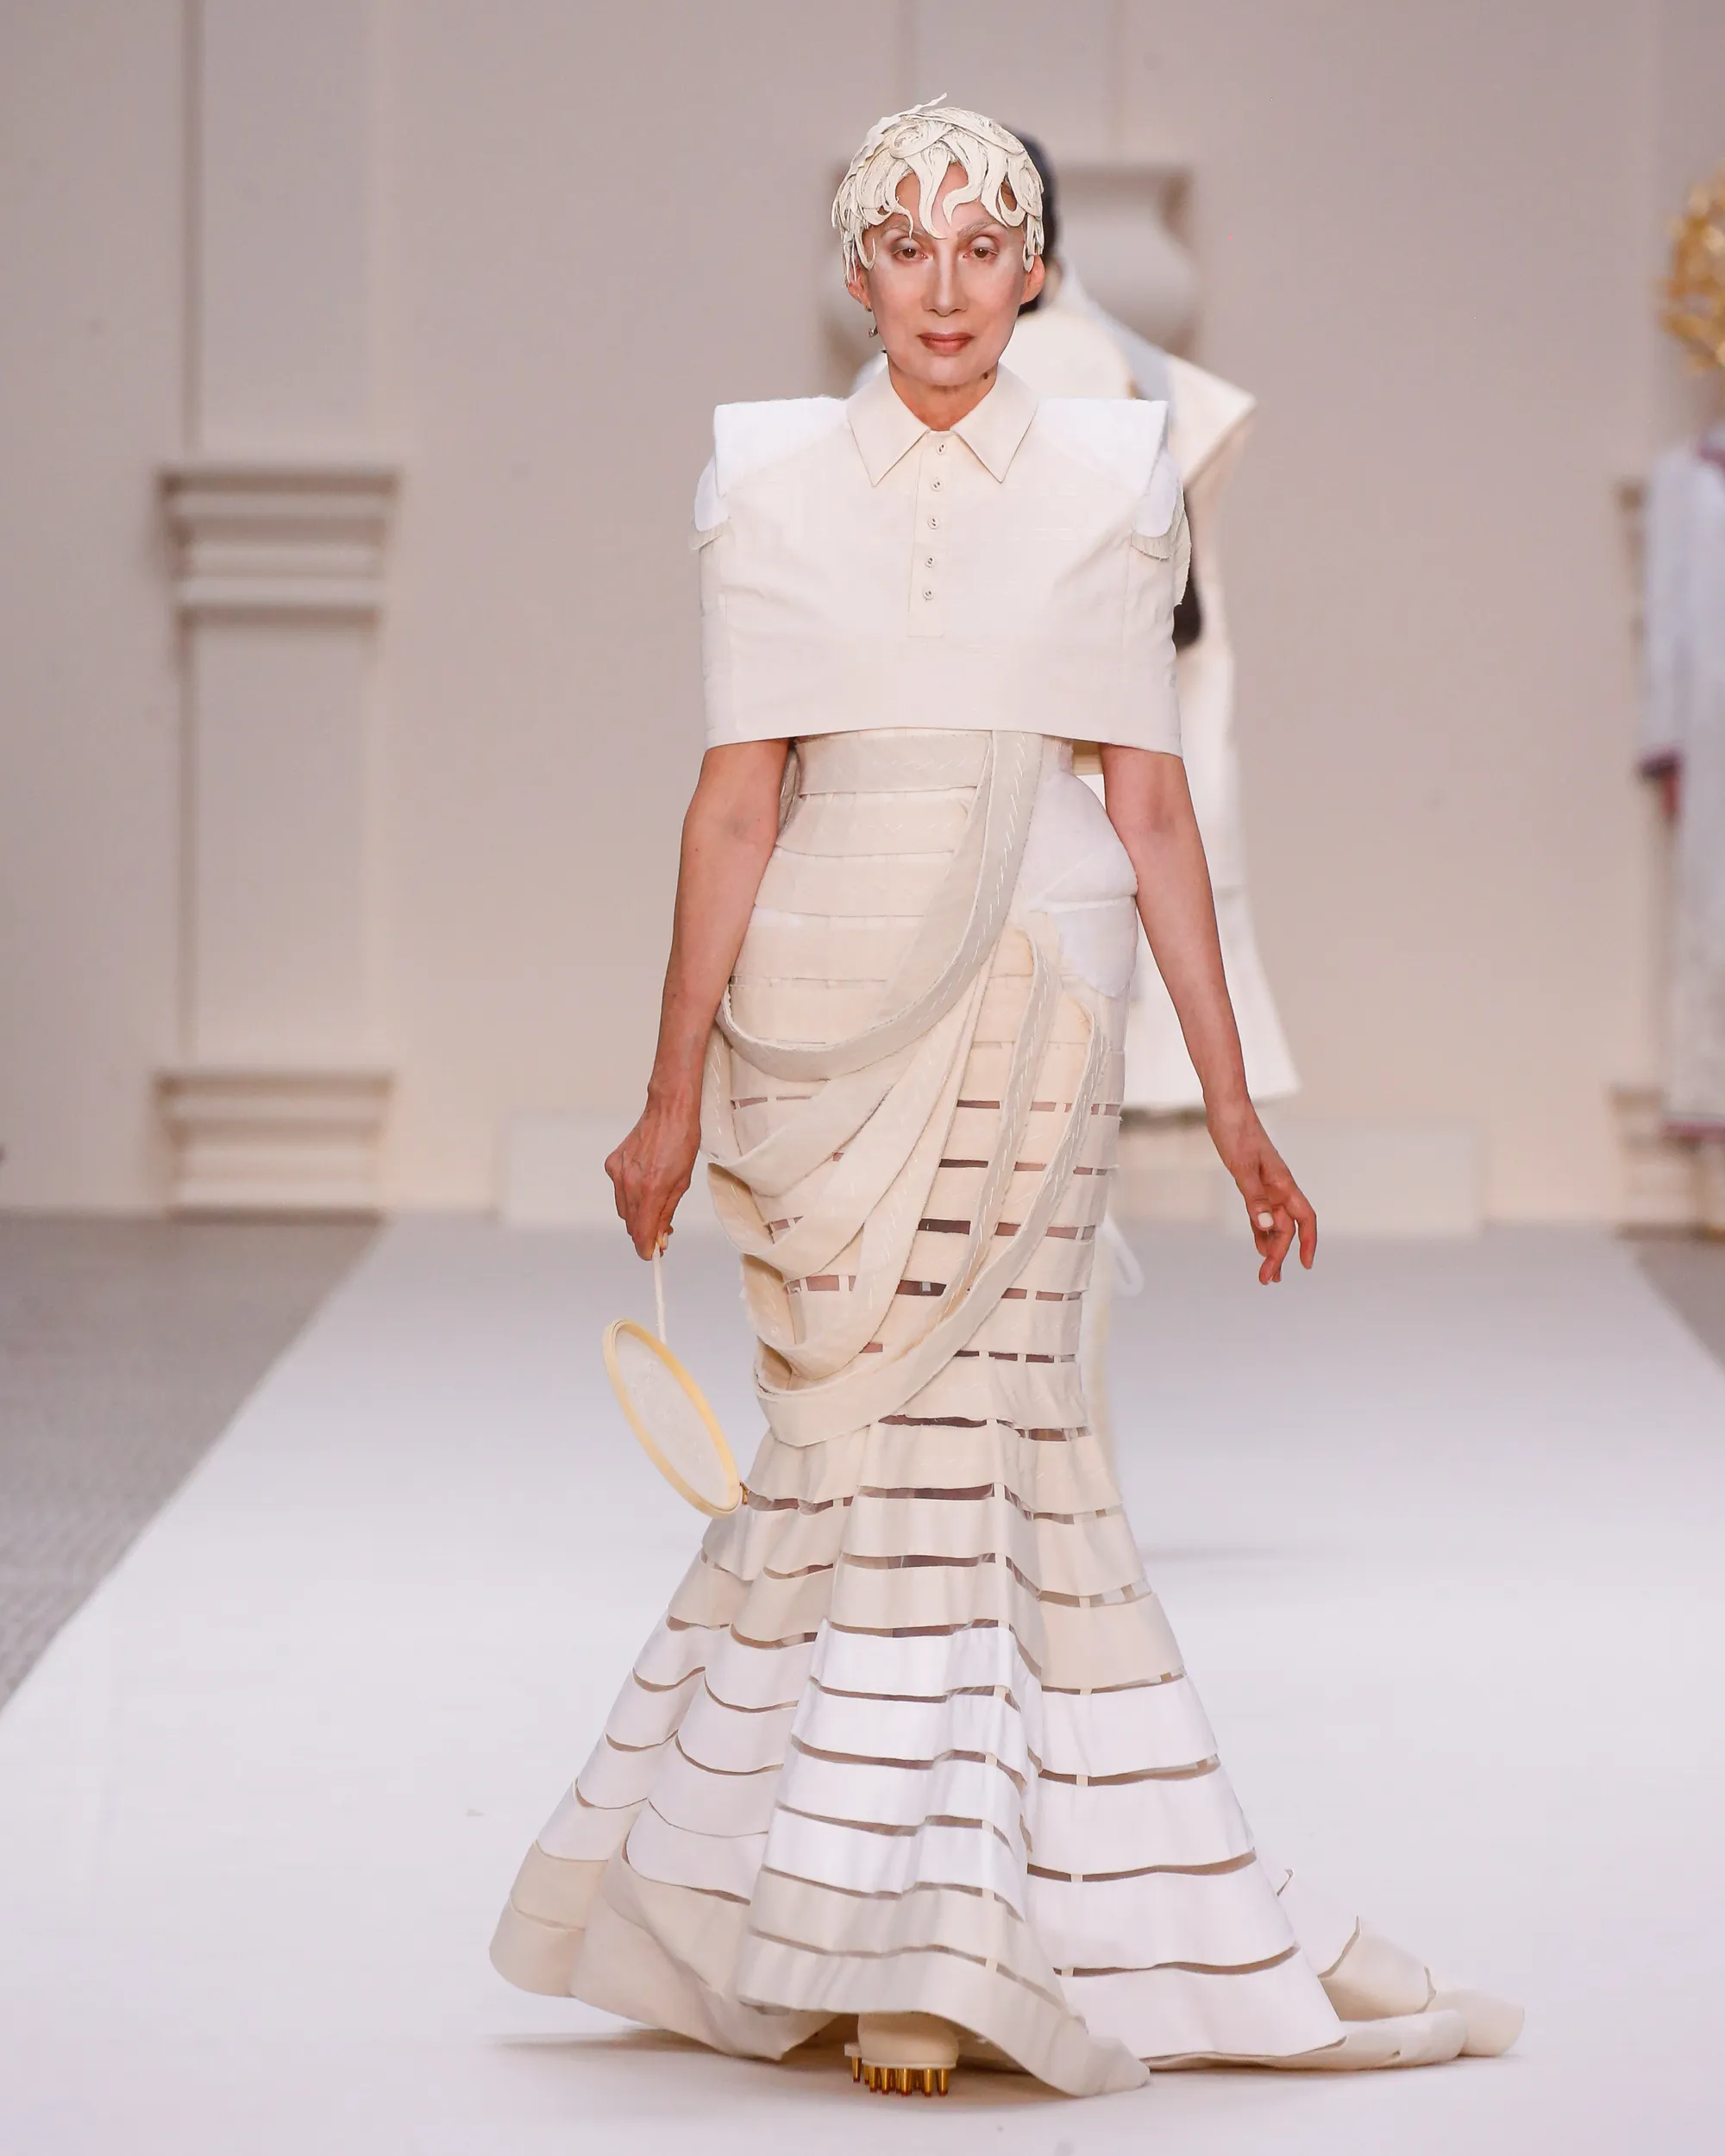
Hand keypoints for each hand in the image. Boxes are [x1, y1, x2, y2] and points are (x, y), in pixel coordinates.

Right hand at [605, 1088, 701, 1258]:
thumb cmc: (682, 1141)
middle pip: (630, 1224)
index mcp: (650, 1189)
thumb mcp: (682, 1183)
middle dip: (644, 1231)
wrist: (669, 1110)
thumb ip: (666, 1214)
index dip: (646, 1248)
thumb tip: (659, 1239)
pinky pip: (619, 1190)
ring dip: (637, 1214)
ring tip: (655, 1203)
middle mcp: (629, 1183)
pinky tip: (644, 1182)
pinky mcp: (612, 1163)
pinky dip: (630, 1194)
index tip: (652, 1254)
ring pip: (623, 1209)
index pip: (641, 1233)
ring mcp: (618, 1173)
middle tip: (661, 1229)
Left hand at [1207, 1103, 1316, 1284]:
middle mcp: (1278, 1187)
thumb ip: (1253, 1197)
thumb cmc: (1235, 1132)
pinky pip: (1259, 1213)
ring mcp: (1265, 1185)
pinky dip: (1259, 1230)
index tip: (1305, 1265)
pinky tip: (1257, 1244)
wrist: (1225, 1107)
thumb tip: (1265, 1226)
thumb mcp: (1242, 1167)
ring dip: (1270, 1247)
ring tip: (1266, 1272)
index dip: (1308, 1242)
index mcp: (1282, 1183)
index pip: (1304, 1219)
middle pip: (1286, 1228)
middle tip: (1267, 1279)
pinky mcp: (1251, 1181)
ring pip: (1273, 1223)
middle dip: (1279, 1255)